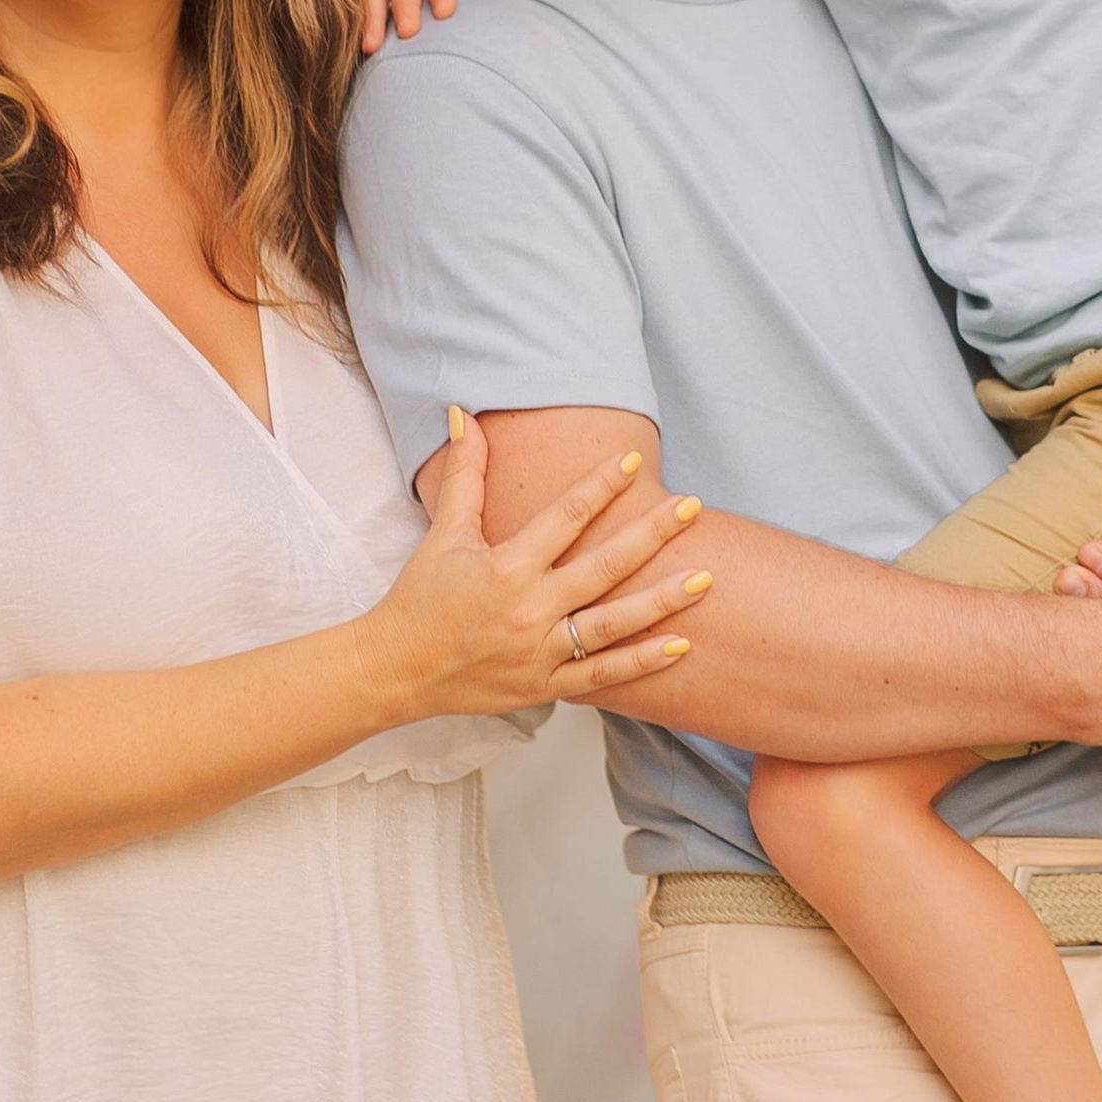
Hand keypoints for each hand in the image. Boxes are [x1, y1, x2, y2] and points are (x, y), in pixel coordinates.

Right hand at [357, 412, 709, 718]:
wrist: (396, 670)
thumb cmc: (420, 597)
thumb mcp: (443, 533)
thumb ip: (464, 474)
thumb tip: (463, 414)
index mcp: (506, 567)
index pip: (564, 518)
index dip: (600, 486)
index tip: (635, 461)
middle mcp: (529, 610)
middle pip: (604, 567)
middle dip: (651, 534)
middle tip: (691, 507)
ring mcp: (540, 652)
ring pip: (614, 624)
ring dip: (662, 601)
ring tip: (705, 577)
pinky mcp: (545, 687)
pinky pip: (603, 675)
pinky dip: (643, 662)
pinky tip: (682, 643)